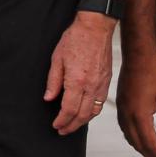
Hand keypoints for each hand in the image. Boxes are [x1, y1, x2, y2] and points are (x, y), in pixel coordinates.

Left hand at [44, 12, 114, 134]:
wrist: (96, 26)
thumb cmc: (76, 38)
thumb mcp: (57, 58)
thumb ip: (53, 81)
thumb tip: (48, 98)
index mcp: (76, 81)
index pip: (69, 110)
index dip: (61, 121)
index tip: (56, 125)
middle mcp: (91, 86)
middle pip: (82, 115)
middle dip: (71, 126)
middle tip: (62, 130)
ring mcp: (101, 84)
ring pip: (93, 112)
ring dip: (82, 122)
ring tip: (73, 125)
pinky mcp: (107, 80)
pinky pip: (100, 102)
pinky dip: (92, 112)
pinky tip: (86, 112)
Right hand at [116, 55, 155, 156]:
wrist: (137, 56)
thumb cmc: (154, 73)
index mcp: (139, 115)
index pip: (149, 144)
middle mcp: (127, 116)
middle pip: (138, 145)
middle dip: (152, 156)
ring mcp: (122, 111)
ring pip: (130, 138)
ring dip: (142, 149)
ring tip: (155, 153)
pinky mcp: (121, 106)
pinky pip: (126, 129)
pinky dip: (135, 139)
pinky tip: (142, 137)